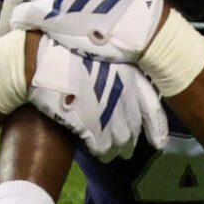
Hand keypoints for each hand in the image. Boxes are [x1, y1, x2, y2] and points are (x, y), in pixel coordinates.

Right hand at [30, 38, 168, 160]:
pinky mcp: (91, 125)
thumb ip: (117, 73)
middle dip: (130, 140)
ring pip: (120, 139)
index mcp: (130, 74)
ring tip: (110, 153)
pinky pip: (101, 145)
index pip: (151, 108)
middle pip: (133, 127)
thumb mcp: (101, 55)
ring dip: (116, 148)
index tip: (159, 143)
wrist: (43, 58)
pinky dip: (100, 150)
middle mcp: (124, 94)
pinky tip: (94, 150)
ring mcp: (108, 110)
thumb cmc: (68, 50)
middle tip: (126, 150)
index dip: (156, 129)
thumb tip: (123, 90)